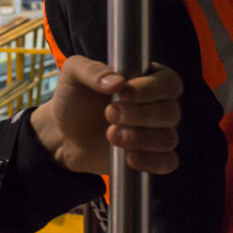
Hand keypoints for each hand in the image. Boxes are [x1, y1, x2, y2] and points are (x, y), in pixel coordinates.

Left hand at [30, 57, 181, 174]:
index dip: (151, 89)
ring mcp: (155, 134)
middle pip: (171, 112)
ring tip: (111, 135)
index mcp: (146, 80)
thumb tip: (117, 81)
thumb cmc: (73, 99)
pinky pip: (167, 162)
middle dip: (141, 115)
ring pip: (168, 138)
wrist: (62, 133)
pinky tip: (129, 158)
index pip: (169, 83)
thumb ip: (92, 70)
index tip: (123, 92)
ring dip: (141, 138)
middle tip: (109, 113)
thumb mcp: (73, 75)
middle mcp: (157, 106)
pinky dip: (152, 161)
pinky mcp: (150, 158)